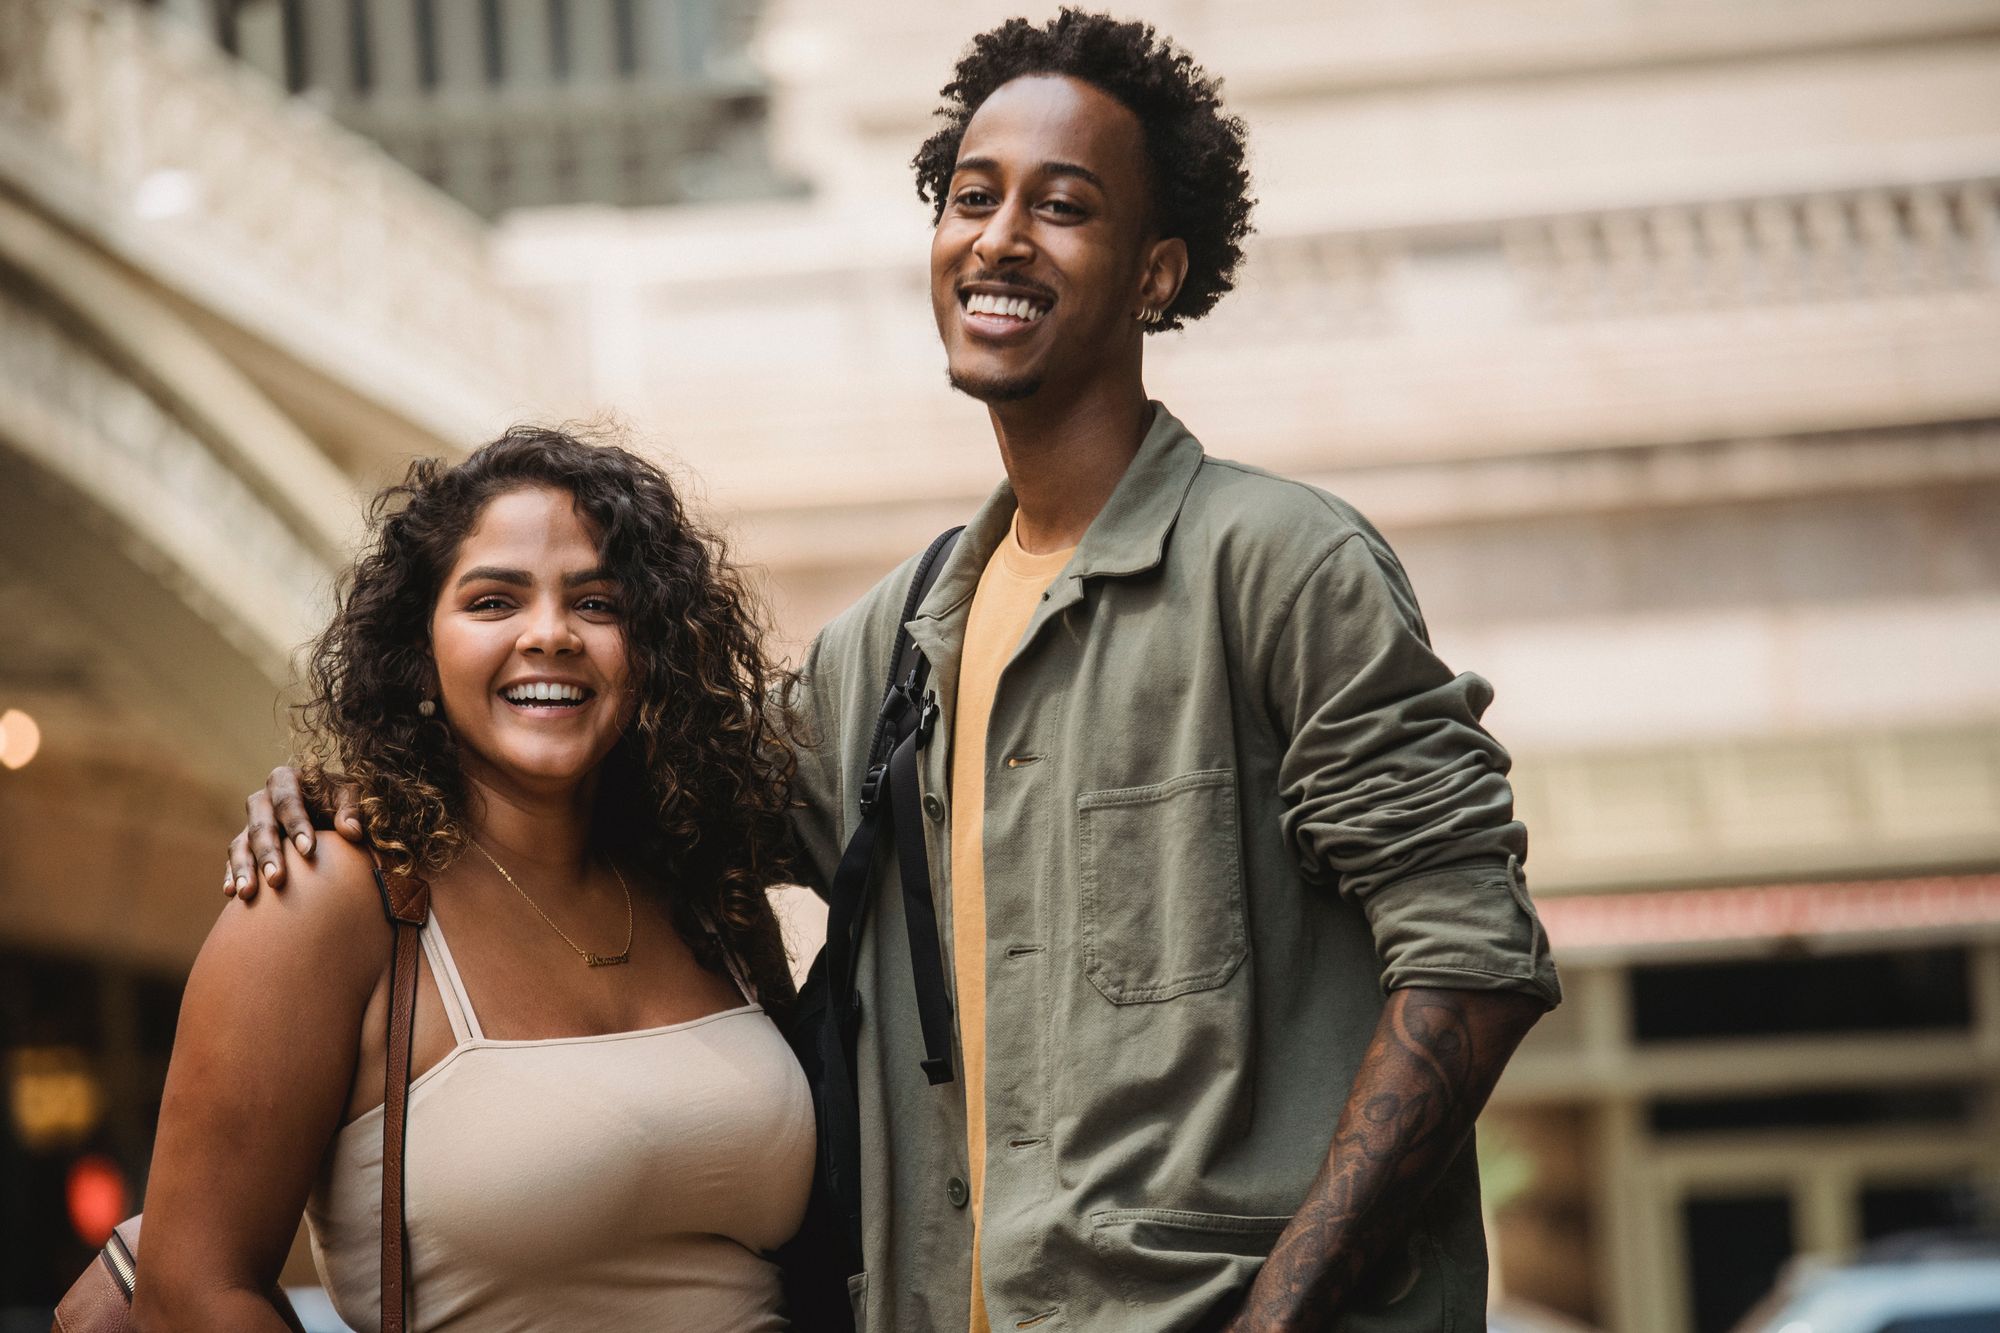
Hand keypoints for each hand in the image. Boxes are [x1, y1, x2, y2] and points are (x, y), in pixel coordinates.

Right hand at [224, 767, 362, 900]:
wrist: (323, 806)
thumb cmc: (337, 798)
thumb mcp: (349, 794)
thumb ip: (351, 809)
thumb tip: (352, 832)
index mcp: (285, 780)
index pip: (288, 801)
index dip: (297, 825)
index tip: (308, 851)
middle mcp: (262, 800)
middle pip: (260, 826)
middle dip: (268, 854)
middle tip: (277, 880)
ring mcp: (250, 823)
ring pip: (240, 845)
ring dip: (244, 869)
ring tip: (247, 894)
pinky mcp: (244, 843)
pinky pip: (234, 859)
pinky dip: (232, 875)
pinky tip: (233, 893)